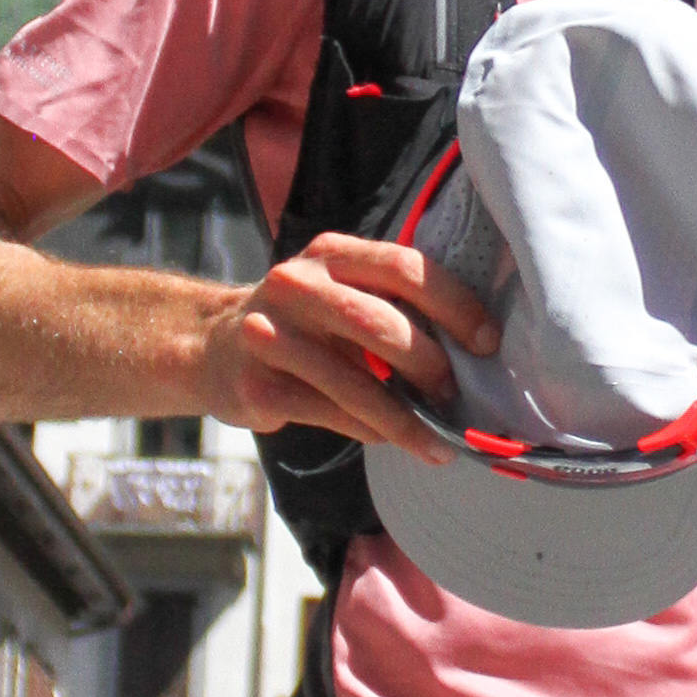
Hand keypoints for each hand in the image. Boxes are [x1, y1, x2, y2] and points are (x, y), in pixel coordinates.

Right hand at [203, 230, 499, 466]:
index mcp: (332, 254)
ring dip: (406, 419)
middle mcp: (298, 285)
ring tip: (438, 442)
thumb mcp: (336, 291)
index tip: (487, 342)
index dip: (455, 305)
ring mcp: (272, 334)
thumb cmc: (299, 323)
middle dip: (429, 364)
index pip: (405, 267)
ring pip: (356, 382)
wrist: (209, 345)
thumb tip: (470, 352)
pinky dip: (370, 430)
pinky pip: (332, 413)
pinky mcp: (260, 383)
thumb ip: (389, 304)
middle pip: (381, 323)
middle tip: (455, 395)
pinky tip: (392, 439)